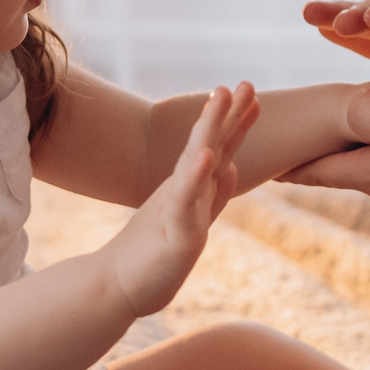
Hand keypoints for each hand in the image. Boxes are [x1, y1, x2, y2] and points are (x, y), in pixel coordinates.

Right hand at [102, 83, 259, 315]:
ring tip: (223, 94)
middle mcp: (185, 190)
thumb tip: (230, 164)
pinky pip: (184, 198)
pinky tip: (206, 156)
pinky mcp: (172, 229)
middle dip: (228, 113)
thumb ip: (213, 194)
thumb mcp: (194, 222)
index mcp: (191, 189)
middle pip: (210, 144)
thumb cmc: (155, 256)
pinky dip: (195, 176)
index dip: (236, 124)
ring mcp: (178, 206)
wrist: (117, 286)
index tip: (253, 98)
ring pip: (197, 159)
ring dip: (211, 126)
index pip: (219, 151)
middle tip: (245, 83)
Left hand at [284, 88, 369, 227]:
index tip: (262, 168)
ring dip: (357, 154)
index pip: (314, 171)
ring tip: (341, 148)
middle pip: (340, 171)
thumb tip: (347, 108)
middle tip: (292, 158)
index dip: (287, 166)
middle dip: (317, 162)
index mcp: (369, 173)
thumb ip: (366, 115)